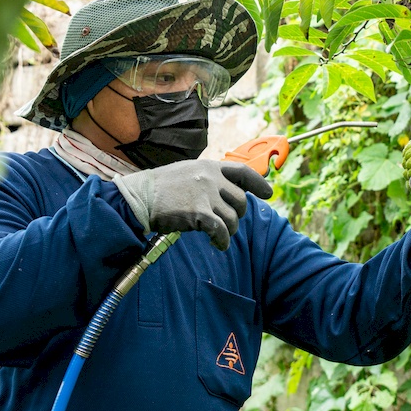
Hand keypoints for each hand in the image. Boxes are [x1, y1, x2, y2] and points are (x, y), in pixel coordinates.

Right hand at [112, 160, 272, 249]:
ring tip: (218, 236)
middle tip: (226, 224)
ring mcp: (205, 194)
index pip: (242, 172)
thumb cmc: (161, 189)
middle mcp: (210, 178)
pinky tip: (217, 244)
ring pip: (233, 218)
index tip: (269, 193)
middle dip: (238, 215)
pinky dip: (222, 241)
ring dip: (229, 231)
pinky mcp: (199, 212)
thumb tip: (229, 192)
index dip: (258, 183)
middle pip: (241, 200)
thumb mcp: (187, 173)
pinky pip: (221, 231)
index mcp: (209, 166)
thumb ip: (208, 179)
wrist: (140, 197)